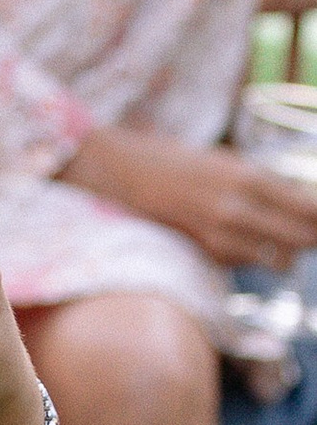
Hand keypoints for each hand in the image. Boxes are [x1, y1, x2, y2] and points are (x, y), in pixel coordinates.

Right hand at [61, 120, 316, 270]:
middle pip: (302, 238)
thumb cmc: (182, 163)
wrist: (126, 175)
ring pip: (280, 259)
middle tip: (311, 233)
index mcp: (249, 178)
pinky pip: (249, 262)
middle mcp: (239, 209)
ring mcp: (222, 235)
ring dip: (287, 252)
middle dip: (312, 238)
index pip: (309, 208)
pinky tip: (245, 240)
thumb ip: (267, 184)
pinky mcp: (207, 253)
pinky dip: (256, 255)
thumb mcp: (230, 162)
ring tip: (283, 239)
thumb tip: (305, 203)